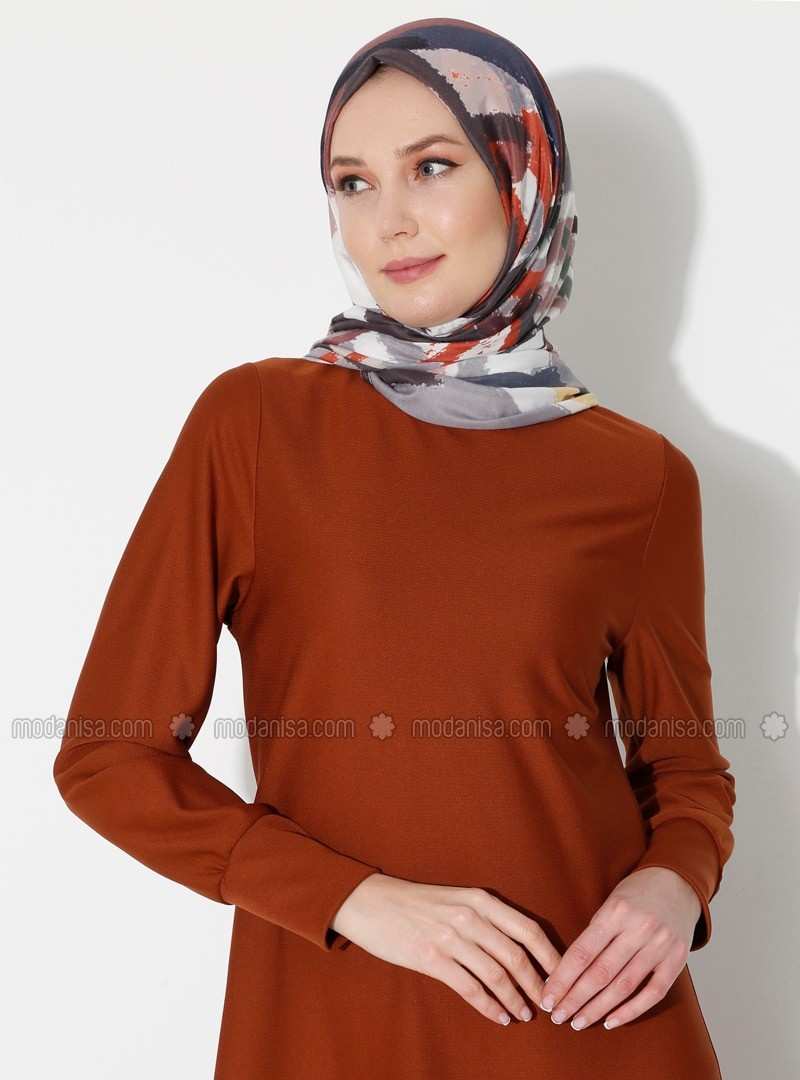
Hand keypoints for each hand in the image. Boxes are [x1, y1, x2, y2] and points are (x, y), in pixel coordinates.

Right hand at [331, 873, 561, 1025]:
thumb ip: (485, 916)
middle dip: (538, 984)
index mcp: (480, 899)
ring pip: (497, 974)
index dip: (550, 956)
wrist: (370, 902)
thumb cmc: (416, 902)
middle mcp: (470, 916)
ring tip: (525, 1014)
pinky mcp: (431, 957)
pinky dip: (489, 1006)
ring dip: (515, 999)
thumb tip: (520, 946)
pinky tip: (499, 1017)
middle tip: (548, 1004)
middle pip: (517, 955)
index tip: (563, 977)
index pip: (528, 929)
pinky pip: (470, 987)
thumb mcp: (455, 898)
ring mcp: (450, 936)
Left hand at [537, 867, 700, 1030]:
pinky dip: (630, 1011)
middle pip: (601, 973)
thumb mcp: (610, 902)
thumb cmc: (635, 894)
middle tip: (557, 1015)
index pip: (582, 952)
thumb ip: (594, 934)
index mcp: (616, 911)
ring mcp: (660, 946)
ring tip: (579, 1022)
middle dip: (575, 998)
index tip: (547, 997)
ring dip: (598, 1009)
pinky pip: (653, 993)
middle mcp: (639, 929)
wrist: (677, 883)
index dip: (562, 978)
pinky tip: (610, 1021)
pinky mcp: (677, 960)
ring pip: (624, 986)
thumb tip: (565, 972)